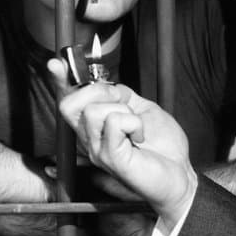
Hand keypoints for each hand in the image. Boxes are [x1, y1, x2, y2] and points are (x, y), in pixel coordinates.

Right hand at [49, 58, 197, 225]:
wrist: (179, 173)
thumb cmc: (162, 146)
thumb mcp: (141, 108)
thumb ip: (120, 95)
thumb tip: (103, 84)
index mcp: (96, 127)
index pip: (69, 102)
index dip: (60, 81)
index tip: (55, 63)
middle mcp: (90, 140)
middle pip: (70, 103)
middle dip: (98, 93)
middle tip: (125, 106)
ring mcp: (97, 150)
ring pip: (93, 111)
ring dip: (123, 111)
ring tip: (136, 128)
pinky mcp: (110, 158)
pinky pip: (115, 123)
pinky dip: (134, 123)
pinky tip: (139, 136)